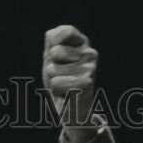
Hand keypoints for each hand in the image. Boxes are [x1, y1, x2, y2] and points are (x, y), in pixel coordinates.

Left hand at [42, 25, 98, 142]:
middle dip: (51, 68)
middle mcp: (90, 52)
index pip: (61, 33)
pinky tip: (68, 93)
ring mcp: (90, 67)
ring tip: (65, 86)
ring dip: (53, 80)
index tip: (58, 61)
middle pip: (54, 53)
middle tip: (62, 77)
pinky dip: (57, 90)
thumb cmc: (60, 81)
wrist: (72, 109)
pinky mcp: (87, 82)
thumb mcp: (52, 57)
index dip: (52, 48)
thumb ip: (52, 40)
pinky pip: (56, 82)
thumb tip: (52, 36)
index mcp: (82, 43)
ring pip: (53, 69)